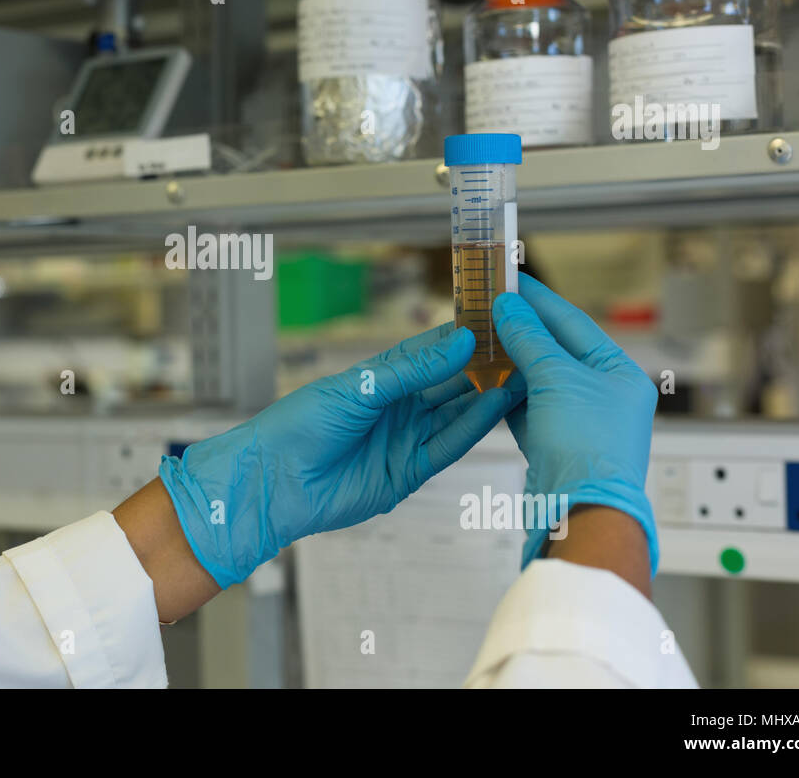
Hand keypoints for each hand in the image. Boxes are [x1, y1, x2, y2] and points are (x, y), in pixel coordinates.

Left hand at [159, 323, 519, 587]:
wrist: (274, 482)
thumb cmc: (299, 425)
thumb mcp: (358, 387)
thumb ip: (413, 369)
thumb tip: (461, 342)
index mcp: (381, 378)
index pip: (431, 350)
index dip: (464, 335)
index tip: (498, 317)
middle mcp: (398, 407)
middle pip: (451, 383)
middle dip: (485, 366)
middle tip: (524, 347)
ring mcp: (406, 439)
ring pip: (457, 413)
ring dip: (489, 396)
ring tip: (523, 374)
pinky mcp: (409, 471)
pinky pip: (448, 446)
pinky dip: (474, 427)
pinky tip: (498, 406)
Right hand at [491, 274, 659, 571]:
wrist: (580, 513)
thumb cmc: (586, 449)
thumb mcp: (556, 379)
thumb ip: (530, 339)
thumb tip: (509, 308)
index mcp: (619, 374)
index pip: (573, 323)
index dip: (538, 301)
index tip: (509, 282)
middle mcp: (604, 396)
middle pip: (555, 350)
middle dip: (520, 331)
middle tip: (487, 308)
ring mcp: (580, 422)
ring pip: (539, 381)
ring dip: (510, 362)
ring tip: (481, 340)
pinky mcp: (556, 445)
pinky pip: (528, 409)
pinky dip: (507, 396)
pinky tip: (486, 383)